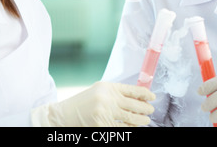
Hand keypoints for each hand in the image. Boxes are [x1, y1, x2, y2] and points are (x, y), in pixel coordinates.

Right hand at [32, 82, 155, 126]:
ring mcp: (105, 113)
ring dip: (141, 120)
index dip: (145, 94)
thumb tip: (137, 98)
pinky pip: (122, 129)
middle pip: (134, 104)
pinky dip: (129, 129)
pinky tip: (133, 127)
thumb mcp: (98, 91)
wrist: (64, 115)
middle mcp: (108, 98)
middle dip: (145, 108)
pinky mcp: (103, 126)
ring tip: (145, 120)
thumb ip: (115, 93)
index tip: (152, 97)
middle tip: (150, 110)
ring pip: (131, 118)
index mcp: (107, 87)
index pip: (132, 90)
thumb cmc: (82, 103)